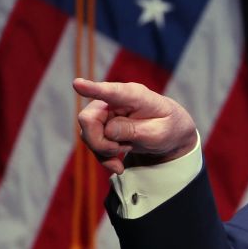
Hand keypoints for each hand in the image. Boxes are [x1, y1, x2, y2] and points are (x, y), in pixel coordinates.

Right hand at [73, 78, 197, 173]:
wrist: (170, 132)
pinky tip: (117, 165)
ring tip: (128, 150)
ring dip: (104, 150)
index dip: (94, 89)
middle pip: (89, 119)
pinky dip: (103, 157)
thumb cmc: (167, 127)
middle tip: (120, 149)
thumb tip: (108, 130)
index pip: (112, 92)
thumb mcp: (158, 133)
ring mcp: (105, 112)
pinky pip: (92, 143)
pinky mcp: (101, 125)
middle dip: (100, 142)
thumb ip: (135, 131)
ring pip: (87, 133)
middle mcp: (115, 100)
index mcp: (135, 95)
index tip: (78, 84)